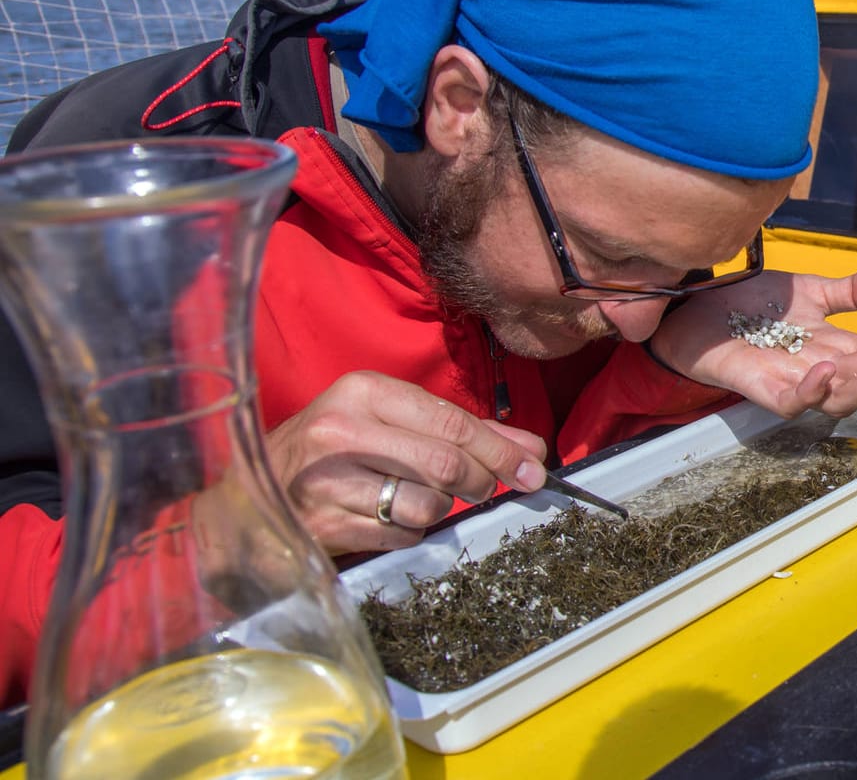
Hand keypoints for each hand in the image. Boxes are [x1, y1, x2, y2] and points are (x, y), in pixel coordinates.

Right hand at [264, 371, 548, 553]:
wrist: (252, 495)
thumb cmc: (330, 451)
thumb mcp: (387, 422)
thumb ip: (462, 430)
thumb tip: (530, 448)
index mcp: (363, 392)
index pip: (452, 422)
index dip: (501, 449)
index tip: (533, 468)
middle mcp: (342, 432)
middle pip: (446, 463)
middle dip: (481, 481)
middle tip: (487, 488)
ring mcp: (330, 482)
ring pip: (428, 504)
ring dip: (438, 509)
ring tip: (415, 498)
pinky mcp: (327, 526)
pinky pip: (402, 536)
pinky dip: (410, 531)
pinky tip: (388, 518)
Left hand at [648, 267, 856, 417]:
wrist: (695, 308)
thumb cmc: (750, 305)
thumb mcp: (810, 292)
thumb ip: (853, 292)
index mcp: (839, 346)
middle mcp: (823, 369)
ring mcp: (794, 382)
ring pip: (841, 397)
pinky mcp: (762, 389)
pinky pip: (791, 402)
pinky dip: (810, 390)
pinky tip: (825, 370)